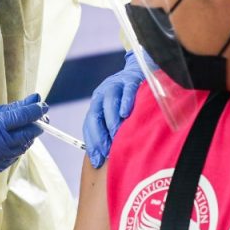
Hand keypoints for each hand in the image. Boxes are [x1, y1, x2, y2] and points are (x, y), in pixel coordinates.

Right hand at [0, 94, 45, 177]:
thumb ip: (10, 109)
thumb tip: (33, 101)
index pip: (22, 118)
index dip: (36, 110)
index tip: (42, 105)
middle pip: (27, 134)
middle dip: (35, 124)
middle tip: (38, 116)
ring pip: (21, 148)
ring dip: (25, 137)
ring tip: (21, 127)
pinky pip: (11, 158)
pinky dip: (14, 148)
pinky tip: (9, 141)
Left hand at [83, 51, 145, 168]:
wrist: (140, 70)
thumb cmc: (128, 97)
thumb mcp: (116, 111)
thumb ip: (111, 127)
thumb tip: (109, 155)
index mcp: (97, 103)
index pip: (89, 123)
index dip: (92, 142)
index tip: (97, 159)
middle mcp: (103, 94)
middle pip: (95, 114)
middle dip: (99, 134)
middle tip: (107, 150)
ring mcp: (116, 86)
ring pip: (109, 102)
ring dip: (111, 121)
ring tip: (116, 136)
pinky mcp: (131, 80)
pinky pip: (127, 91)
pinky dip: (125, 102)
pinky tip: (126, 114)